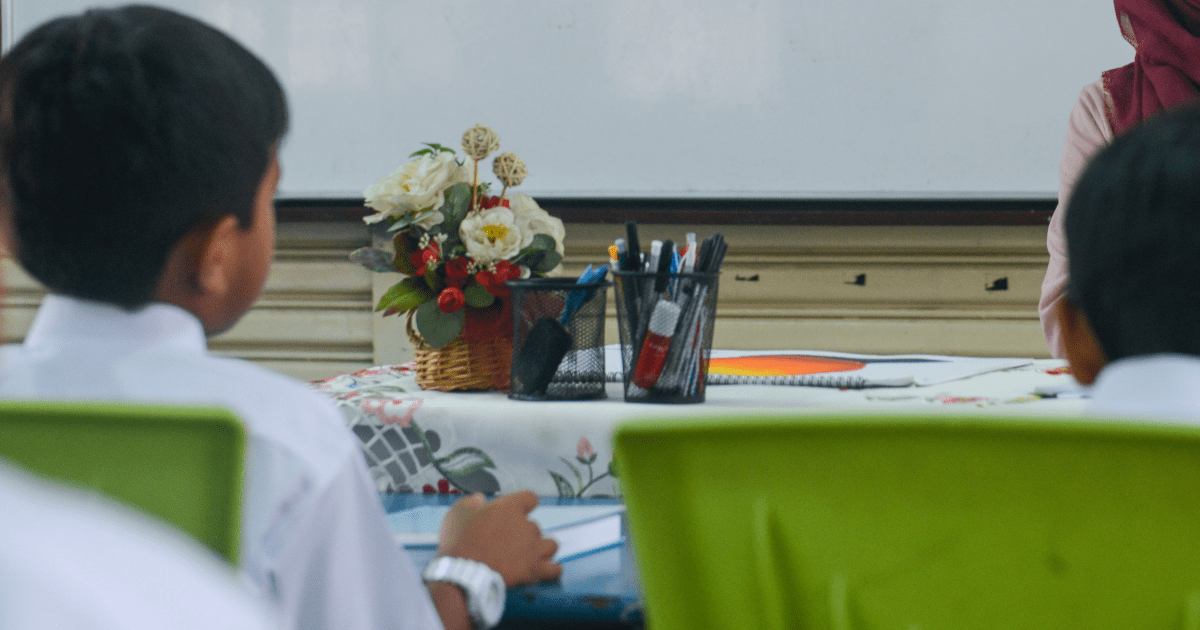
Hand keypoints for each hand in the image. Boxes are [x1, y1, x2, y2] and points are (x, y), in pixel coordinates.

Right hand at [437, 490, 561, 585]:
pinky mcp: (535, 570)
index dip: (525, 504)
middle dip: (524, 534)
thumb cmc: (458, 540)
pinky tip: (545, 570)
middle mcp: (527, 526)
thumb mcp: (457, 513)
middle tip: (508, 545)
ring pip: (551, 545)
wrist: (463, 571)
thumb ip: (471, 502)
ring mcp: (533, 548)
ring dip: (541, 549)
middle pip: (535, 527)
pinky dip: (552, 570)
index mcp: (510, 508)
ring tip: (529, 556)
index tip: (518, 511)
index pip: (530, 498)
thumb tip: (481, 499)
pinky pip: (554, 569)